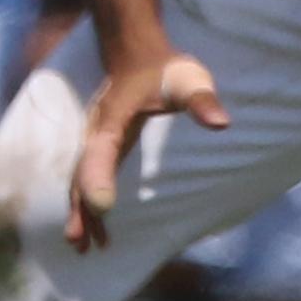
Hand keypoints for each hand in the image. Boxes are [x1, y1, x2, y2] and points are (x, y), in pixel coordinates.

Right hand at [67, 47, 227, 253]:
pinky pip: (86, 176)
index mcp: (112, 119)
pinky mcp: (99, 146)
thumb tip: (221, 123)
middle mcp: (96, 132)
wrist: (136, 53)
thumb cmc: (163, 69)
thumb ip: (201, 100)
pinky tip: (96, 224)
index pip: (100, 152)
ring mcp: (94, 140)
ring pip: (80, 179)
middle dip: (81, 209)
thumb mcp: (188, 79)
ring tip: (82, 246)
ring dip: (80, 212)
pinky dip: (85, 202)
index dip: (98, 179)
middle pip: (81, 174)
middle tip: (81, 243)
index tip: (103, 209)